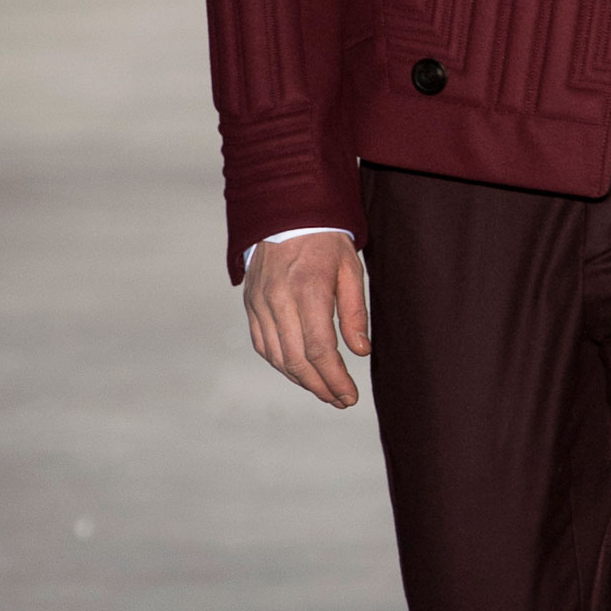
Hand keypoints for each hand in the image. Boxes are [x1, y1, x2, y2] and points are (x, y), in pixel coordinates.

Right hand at [243, 233, 370, 408]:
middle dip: (320, 387)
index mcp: (308, 291)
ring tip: (324, 390)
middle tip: (340, 400)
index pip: (320, 350)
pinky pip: (262, 344)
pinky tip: (299, 371)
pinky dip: (280, 363)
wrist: (284, 210)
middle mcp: (279, 300)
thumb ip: (355, 312)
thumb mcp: (350, 269)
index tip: (350, 396)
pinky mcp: (251, 303)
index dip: (335, 379)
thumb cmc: (325, 239)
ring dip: (301, 380)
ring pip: (277, 357)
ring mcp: (260, 303)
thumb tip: (360, 352)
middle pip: (297, 360)